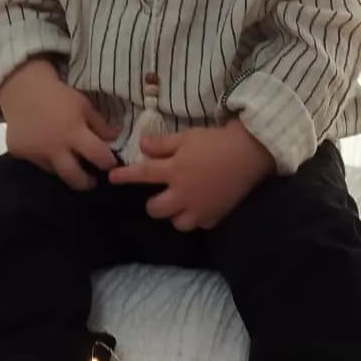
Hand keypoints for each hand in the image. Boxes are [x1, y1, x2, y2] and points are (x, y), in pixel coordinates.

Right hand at [0, 58, 119, 190]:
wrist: (22, 89)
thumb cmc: (58, 95)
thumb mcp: (83, 105)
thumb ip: (99, 125)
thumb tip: (116, 139)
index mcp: (73, 132)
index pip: (98, 156)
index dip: (108, 162)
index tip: (111, 164)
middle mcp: (54, 147)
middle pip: (74, 177)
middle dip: (86, 183)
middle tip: (92, 181)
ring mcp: (34, 152)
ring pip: (55, 171)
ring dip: (65, 168)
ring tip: (69, 161)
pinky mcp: (18, 153)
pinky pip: (37, 163)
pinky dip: (45, 158)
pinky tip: (46, 147)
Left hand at [107, 120, 275, 230]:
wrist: (250, 152)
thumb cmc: (216, 141)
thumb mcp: (187, 136)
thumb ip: (162, 144)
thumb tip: (142, 148)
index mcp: (174, 170)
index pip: (141, 175)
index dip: (124, 177)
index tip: (111, 179)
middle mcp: (183, 194)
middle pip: (155, 209)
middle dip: (153, 203)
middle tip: (161, 192)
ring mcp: (200, 208)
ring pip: (177, 223)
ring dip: (175, 214)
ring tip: (181, 203)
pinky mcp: (216, 216)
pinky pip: (199, 224)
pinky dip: (197, 217)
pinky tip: (201, 206)